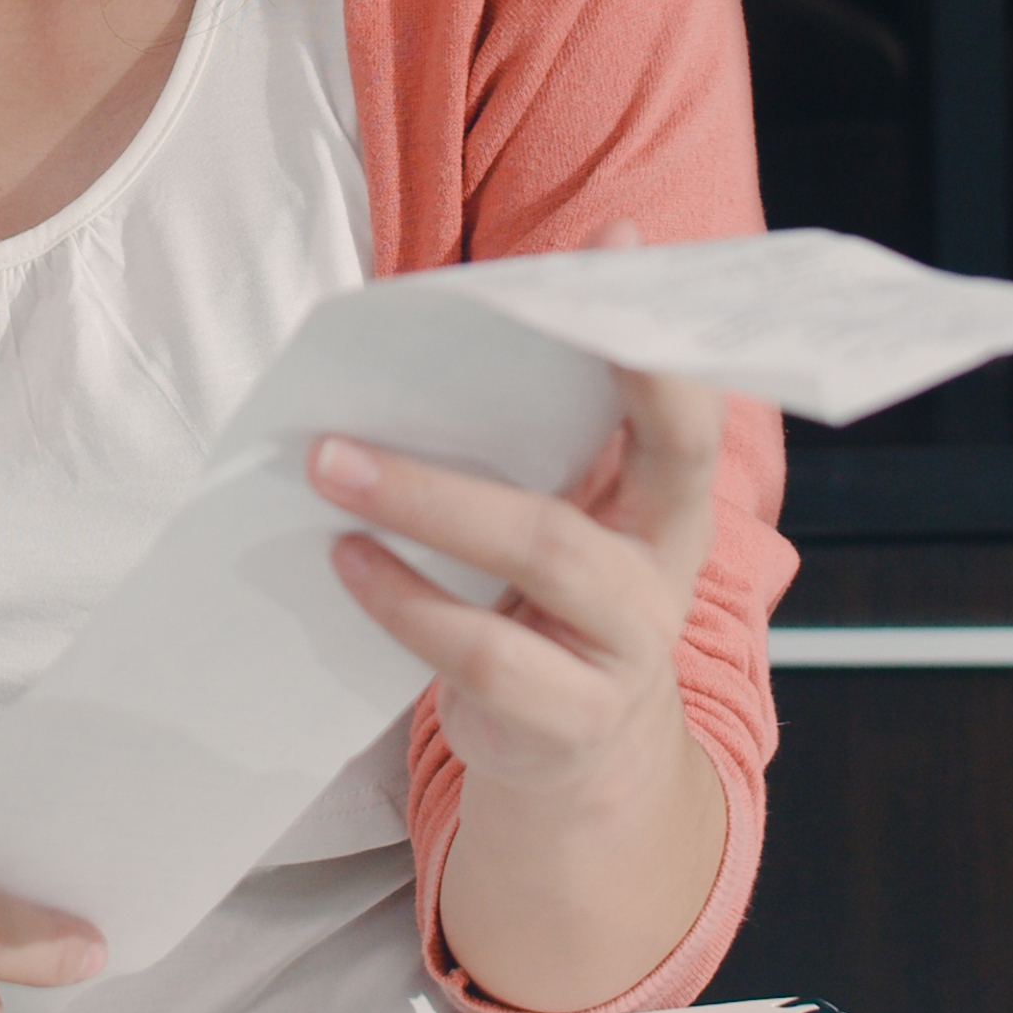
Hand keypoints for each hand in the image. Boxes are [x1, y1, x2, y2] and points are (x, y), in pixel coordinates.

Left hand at [302, 222, 729, 1009]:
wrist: (576, 757)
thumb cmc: (551, 595)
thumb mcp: (565, 509)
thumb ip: (541, 420)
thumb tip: (465, 311)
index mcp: (667, 505)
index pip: (683, 417)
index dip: (655, 344)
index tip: (612, 255)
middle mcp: (659, 574)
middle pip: (600, 492)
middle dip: (474, 447)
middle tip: (362, 406)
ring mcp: (621, 654)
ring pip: (538, 559)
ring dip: (422, 507)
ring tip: (328, 469)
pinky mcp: (566, 721)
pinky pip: (482, 654)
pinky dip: (404, 602)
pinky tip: (347, 561)